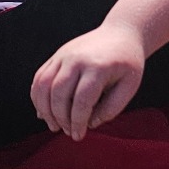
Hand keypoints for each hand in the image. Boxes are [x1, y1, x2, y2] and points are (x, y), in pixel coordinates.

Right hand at [30, 21, 146, 140]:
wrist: (122, 33)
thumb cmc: (128, 63)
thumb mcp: (130, 86)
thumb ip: (112, 108)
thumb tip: (89, 123)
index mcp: (98, 66)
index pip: (81, 100)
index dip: (78, 121)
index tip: (79, 136)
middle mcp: (77, 58)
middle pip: (58, 93)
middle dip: (60, 118)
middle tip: (68, 132)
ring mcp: (64, 55)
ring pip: (43, 85)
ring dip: (45, 110)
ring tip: (54, 126)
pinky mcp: (57, 55)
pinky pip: (40, 77)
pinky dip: (38, 97)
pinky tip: (45, 112)